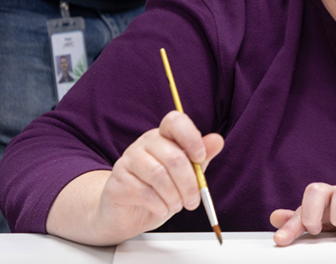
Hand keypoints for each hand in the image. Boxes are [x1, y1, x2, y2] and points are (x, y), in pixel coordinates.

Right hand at [47, 110, 223, 244]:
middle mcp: (144, 143)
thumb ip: (201, 157)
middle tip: (194, 200)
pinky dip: (160, 205)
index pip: (175, 121)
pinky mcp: (117, 182)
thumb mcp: (186, 173)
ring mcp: (128, 161)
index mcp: (163, 136)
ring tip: (177, 205)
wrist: (128, 213)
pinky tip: (162, 209)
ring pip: (159, 175)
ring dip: (175, 196)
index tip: (201, 158)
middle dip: (189, 183)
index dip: (191, 138)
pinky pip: (144, 192)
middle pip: (173, 156)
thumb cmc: (161, 190)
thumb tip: (217, 140)